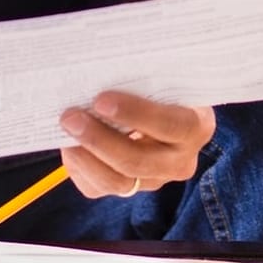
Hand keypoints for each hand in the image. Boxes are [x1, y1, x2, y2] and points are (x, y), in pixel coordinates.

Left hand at [59, 92, 215, 197]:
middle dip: (100, 140)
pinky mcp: (130, 190)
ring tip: (66, 132)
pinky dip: (81, 168)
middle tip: (71, 117)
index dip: (136, 114)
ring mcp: (156, 180)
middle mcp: (181, 161)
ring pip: (118, 182)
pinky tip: (70, 147)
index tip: (102, 100)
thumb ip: (144, 80)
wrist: (165, 114)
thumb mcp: (166, 80)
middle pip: (138, 161)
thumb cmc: (162, 88)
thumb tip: (103, 71)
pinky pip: (100, 188)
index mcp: (196, 127)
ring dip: (86, 157)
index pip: (170, 125)